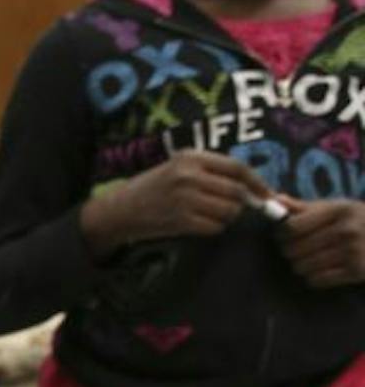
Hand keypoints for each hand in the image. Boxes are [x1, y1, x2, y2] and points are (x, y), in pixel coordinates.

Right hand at [80, 152, 271, 254]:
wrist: (119, 210)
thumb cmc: (153, 189)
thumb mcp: (178, 168)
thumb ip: (211, 172)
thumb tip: (253, 188)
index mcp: (191, 157)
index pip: (237, 168)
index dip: (257, 182)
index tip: (267, 194)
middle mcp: (189, 175)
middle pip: (236, 191)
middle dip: (239, 204)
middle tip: (231, 209)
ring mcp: (184, 198)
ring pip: (228, 211)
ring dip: (225, 218)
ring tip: (208, 216)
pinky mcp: (180, 220)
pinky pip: (214, 227)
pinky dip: (212, 229)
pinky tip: (197, 225)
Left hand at [277, 199, 364, 287]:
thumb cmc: (358, 221)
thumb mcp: (337, 208)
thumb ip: (305, 207)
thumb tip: (274, 200)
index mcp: (340, 210)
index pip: (292, 227)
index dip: (283, 233)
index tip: (286, 235)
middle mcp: (347, 230)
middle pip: (293, 249)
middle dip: (291, 251)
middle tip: (299, 248)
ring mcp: (353, 252)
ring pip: (301, 267)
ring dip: (301, 265)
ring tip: (312, 259)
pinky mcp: (357, 272)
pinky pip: (315, 281)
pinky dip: (314, 277)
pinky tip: (323, 269)